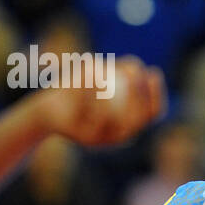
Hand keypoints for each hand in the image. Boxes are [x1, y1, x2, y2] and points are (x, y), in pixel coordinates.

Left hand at [34, 57, 165, 146]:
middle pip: (131, 119)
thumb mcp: (106, 83)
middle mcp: (112, 139)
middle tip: (132, 70)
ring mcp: (92, 137)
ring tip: (102, 66)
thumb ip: (122, 76)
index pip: (151, 114)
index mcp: (126, 129)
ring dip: (105, 86)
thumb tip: (140, 68)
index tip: (152, 73)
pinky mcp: (72, 131)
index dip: (156, 94)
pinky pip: (80, 106)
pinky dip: (83, 85)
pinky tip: (85, 66)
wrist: (48, 111)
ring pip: (103, 115)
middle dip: (136, 92)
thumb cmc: (83, 94)